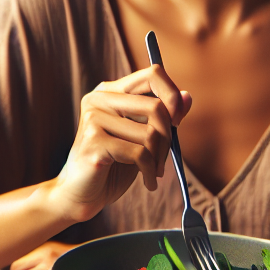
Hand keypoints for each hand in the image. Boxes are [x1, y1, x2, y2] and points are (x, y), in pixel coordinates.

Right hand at [49, 65, 191, 223]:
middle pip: (156, 107)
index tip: (177, 122)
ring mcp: (93, 118)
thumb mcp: (142, 137)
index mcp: (110, 91)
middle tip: (163, 159)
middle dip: (168, 138)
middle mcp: (99, 99)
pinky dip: (150, 172)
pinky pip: (139, 153)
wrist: (81, 194)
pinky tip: (147, 181)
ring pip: (150, 133)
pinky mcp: (94, 142)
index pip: (152, 74)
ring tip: (153, 171)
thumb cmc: (113, 164)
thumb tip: (188, 97)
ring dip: (159, 159)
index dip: (172, 95)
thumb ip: (162, 116)